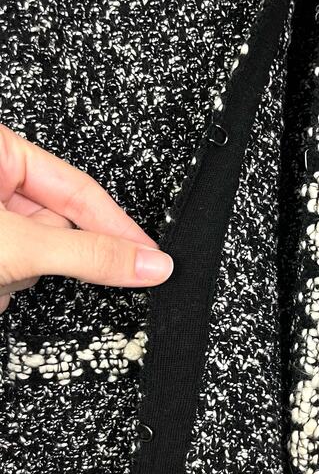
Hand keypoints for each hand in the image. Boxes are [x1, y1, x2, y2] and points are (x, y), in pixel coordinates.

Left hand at [0, 123, 173, 313]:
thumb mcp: (17, 244)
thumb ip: (88, 254)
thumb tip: (149, 262)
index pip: (81, 190)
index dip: (117, 226)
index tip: (148, 255)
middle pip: (62, 225)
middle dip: (48, 255)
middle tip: (37, 265)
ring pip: (39, 252)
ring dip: (21, 274)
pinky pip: (19, 268)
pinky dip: (6, 284)